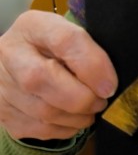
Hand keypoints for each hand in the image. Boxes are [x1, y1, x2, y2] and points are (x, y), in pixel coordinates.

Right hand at [0, 11, 117, 140]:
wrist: (23, 65)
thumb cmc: (55, 50)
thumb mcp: (73, 38)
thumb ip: (89, 52)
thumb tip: (107, 85)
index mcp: (33, 26)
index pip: (64, 40)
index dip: (92, 65)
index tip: (110, 85)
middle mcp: (9, 53)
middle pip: (42, 79)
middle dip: (83, 98)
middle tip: (101, 101)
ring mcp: (2, 85)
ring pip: (43, 111)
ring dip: (77, 117)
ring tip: (89, 109)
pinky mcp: (3, 113)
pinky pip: (40, 129)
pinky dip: (65, 128)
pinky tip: (72, 118)